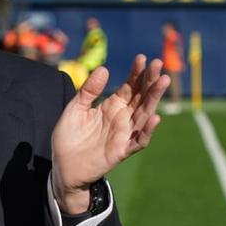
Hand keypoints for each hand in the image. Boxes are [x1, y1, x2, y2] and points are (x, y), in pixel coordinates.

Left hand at [51, 55, 170, 213]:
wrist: (63, 167)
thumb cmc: (69, 138)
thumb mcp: (75, 109)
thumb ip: (88, 91)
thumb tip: (103, 68)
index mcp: (111, 106)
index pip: (129, 87)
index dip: (136, 73)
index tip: (142, 58)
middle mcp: (122, 118)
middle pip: (141, 96)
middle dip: (150, 80)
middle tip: (157, 63)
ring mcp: (124, 134)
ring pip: (144, 114)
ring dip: (154, 98)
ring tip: (162, 81)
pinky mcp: (121, 150)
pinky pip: (139, 141)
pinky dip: (148, 131)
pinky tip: (155, 117)